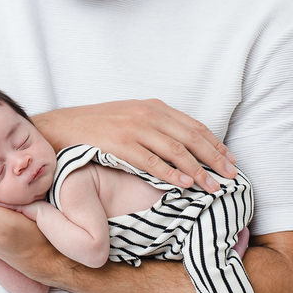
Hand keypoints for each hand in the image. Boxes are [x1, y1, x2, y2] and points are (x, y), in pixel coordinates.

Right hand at [33, 99, 236, 193]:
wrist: (61, 128)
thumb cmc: (96, 127)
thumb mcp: (129, 118)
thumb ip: (154, 126)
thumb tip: (182, 146)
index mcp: (152, 107)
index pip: (193, 126)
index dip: (215, 143)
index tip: (231, 159)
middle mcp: (146, 114)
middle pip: (190, 138)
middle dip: (214, 157)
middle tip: (231, 175)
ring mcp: (133, 129)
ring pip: (176, 151)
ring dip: (198, 170)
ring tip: (212, 186)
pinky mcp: (120, 145)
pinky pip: (151, 162)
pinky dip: (171, 174)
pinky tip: (184, 185)